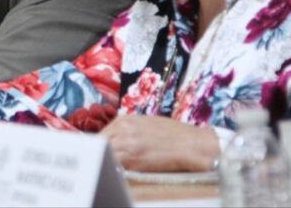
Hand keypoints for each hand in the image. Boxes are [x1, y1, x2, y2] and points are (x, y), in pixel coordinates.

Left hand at [100, 114, 218, 171]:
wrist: (191, 145)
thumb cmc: (173, 134)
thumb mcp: (146, 123)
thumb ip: (127, 128)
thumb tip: (114, 136)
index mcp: (124, 120)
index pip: (102, 133)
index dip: (101, 143)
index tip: (101, 150)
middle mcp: (122, 130)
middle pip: (99, 142)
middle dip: (101, 151)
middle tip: (104, 159)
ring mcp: (127, 145)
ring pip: (105, 153)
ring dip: (107, 159)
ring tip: (113, 165)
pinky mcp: (134, 161)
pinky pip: (115, 165)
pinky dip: (115, 167)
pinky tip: (121, 169)